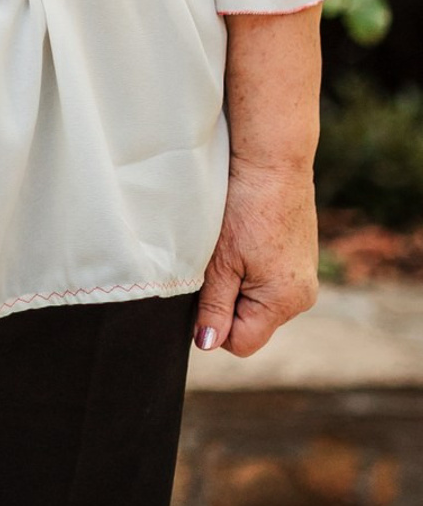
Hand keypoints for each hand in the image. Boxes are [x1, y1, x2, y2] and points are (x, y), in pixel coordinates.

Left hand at [194, 157, 318, 356]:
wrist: (274, 161)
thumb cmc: (244, 208)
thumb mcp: (221, 261)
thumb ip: (214, 306)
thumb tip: (207, 344)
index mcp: (284, 302)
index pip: (242, 342)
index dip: (214, 324)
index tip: (202, 289)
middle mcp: (302, 296)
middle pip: (250, 321)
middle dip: (226, 299)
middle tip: (215, 260)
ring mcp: (303, 276)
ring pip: (256, 298)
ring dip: (236, 280)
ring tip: (229, 244)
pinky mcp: (298, 257)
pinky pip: (267, 278)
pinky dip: (249, 265)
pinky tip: (242, 236)